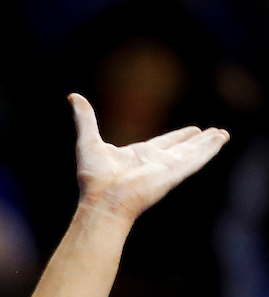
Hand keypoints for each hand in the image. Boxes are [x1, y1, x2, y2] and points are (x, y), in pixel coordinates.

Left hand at [71, 92, 228, 222]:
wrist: (103, 200)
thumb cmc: (93, 178)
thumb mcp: (88, 141)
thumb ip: (85, 119)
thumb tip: (73, 97)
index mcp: (138, 156)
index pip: (164, 144)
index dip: (179, 137)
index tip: (192, 130)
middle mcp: (155, 162)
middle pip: (182, 148)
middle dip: (197, 141)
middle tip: (213, 132)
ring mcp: (167, 168)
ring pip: (194, 152)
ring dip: (209, 143)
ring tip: (223, 134)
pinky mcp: (176, 173)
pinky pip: (198, 158)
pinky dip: (210, 149)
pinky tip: (222, 140)